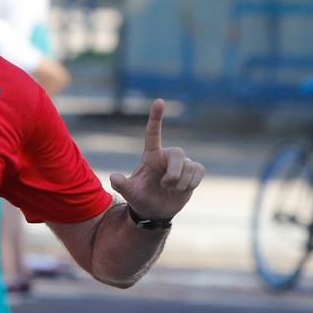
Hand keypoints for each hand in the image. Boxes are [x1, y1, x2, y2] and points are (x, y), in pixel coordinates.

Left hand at [107, 100, 204, 224]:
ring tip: (171, 190)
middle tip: (165, 186)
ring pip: (189, 167)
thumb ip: (121, 185)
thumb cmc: (141, 198)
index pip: (153, 133)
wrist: (157, 211)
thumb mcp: (130, 193)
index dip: (156, 117)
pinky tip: (183, 189)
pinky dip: (191, 183)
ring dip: (180, 184)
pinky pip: (199, 171)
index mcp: (151, 156)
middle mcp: (167, 156)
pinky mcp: (194, 170)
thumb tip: (113, 176)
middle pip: (178, 154)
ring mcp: (181, 163)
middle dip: (174, 174)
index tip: (159, 101)